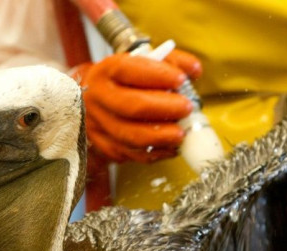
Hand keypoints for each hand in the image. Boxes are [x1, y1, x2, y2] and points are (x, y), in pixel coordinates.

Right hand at [72, 49, 202, 162]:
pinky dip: (156, 153)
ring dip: (161, 137)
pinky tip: (171, 147)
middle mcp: (97, 98)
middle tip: (186, 108)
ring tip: (181, 133)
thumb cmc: (125, 80)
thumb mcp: (143, 62)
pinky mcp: (103, 146)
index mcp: (106, 71)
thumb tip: (194, 70)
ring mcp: (97, 125)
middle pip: (131, 106)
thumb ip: (171, 61)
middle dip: (165, 109)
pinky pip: (131, 154)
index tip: (181, 80)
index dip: (158, 75)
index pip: (129, 70)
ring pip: (131, 136)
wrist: (92, 101)